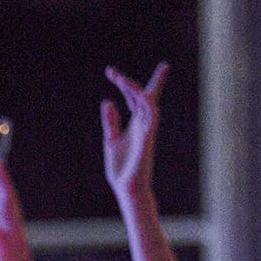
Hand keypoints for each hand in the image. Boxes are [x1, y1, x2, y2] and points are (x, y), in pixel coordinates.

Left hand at [101, 62, 167, 202]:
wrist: (127, 188)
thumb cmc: (122, 168)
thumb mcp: (111, 140)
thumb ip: (111, 122)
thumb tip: (107, 102)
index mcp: (134, 124)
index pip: (135, 99)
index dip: (127, 85)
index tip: (111, 72)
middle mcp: (143, 124)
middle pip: (143, 96)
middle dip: (130, 83)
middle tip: (111, 73)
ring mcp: (147, 130)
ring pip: (147, 104)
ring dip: (135, 91)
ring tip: (120, 81)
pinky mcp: (148, 139)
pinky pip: (152, 118)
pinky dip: (147, 105)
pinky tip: (140, 95)